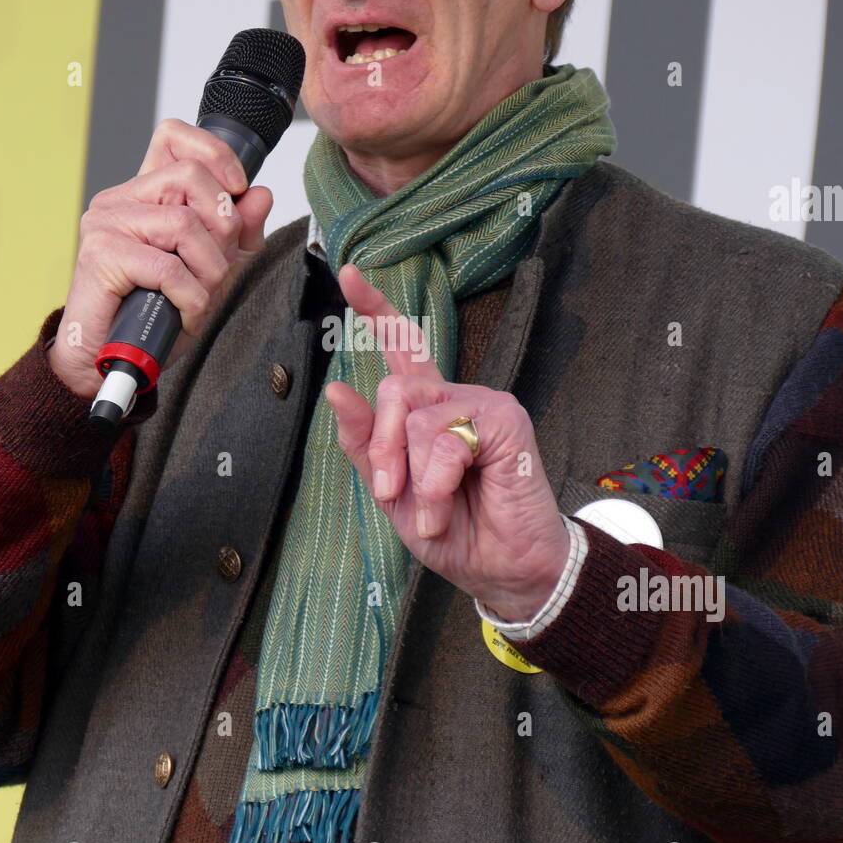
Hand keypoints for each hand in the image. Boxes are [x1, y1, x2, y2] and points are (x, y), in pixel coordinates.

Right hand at [49, 118, 273, 398]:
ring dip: (208, 272)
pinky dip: (190, 298)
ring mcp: (107, 224)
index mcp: (146, 195)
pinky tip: (184, 314)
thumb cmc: (150, 316)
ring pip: (184, 224)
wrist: (106, 360)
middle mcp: (122, 200)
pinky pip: (169, 267)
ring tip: (199, 298)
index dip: (215, 154)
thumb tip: (260, 196)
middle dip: (223, 228)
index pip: (174, 138)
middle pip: (191, 178)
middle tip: (218, 267)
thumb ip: (238, 235)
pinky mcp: (101, 255)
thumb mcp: (210, 272)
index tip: (238, 190)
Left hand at [324, 263, 569, 622]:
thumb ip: (366, 443)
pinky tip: (447, 506)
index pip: (401, 348)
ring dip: (413, 475)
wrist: (500, 569)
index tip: (347, 272)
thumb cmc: (453, 530)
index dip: (374, 309)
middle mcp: (453, 397)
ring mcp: (481, 403)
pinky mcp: (504, 419)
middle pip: (394, 389)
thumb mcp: (392, 490)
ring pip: (417, 416)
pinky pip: (447, 439)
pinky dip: (437, 482)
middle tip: (389, 492)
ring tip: (430, 512)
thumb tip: (337, 389)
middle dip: (383, 446)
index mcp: (426, 409)